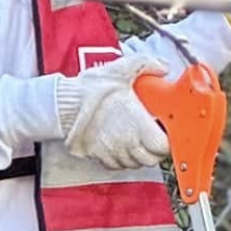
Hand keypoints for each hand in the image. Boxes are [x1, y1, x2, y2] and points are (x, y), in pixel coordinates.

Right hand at [63, 54, 170, 169]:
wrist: (63, 104)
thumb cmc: (92, 90)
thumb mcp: (122, 69)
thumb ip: (147, 64)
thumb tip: (163, 67)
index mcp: (138, 125)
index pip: (162, 147)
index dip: (166, 141)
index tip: (164, 132)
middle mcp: (127, 143)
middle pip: (151, 160)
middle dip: (154, 150)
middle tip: (152, 136)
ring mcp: (112, 152)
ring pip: (134, 164)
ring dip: (138, 155)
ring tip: (136, 140)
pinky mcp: (98, 156)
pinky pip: (116, 165)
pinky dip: (121, 159)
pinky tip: (120, 145)